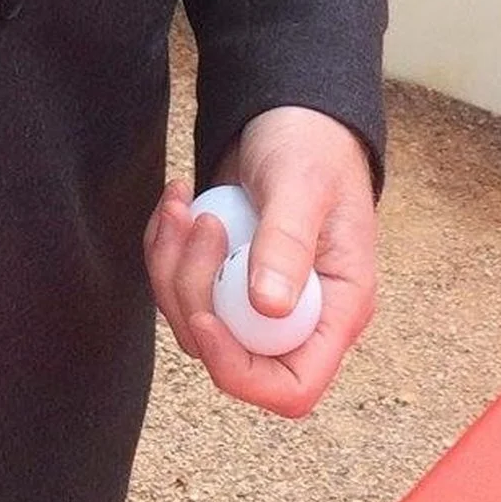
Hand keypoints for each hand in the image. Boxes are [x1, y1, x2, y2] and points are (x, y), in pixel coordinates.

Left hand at [144, 103, 376, 419]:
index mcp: (337, 308)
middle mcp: (296, 318)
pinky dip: (163, 250)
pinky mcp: (222, 279)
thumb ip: (287, 243)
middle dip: (193, 295)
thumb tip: (268, 308)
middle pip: (229, 357)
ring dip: (171, 266)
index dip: (241, 371)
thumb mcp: (302, 186)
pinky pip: (177, 291)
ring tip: (183, 203)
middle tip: (199, 221)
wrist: (290, 115)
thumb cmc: (312, 146)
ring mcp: (256, 302)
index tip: (205, 317)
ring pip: (192, 324)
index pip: (292, 386)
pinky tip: (177, 202)